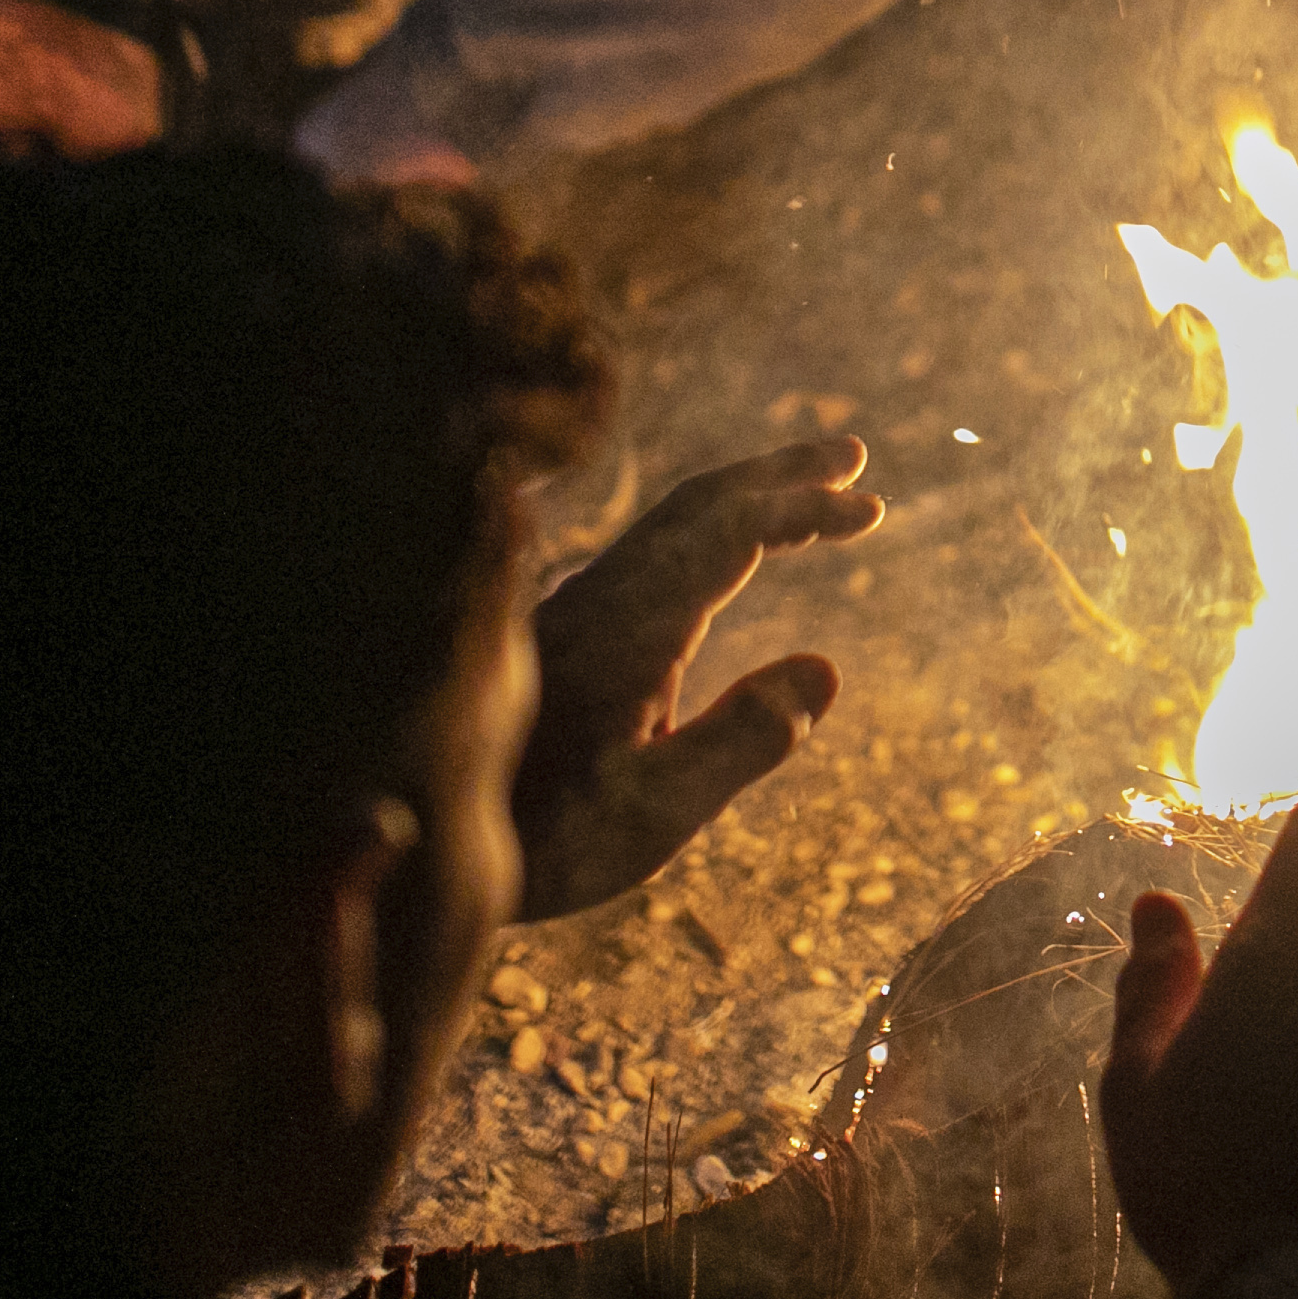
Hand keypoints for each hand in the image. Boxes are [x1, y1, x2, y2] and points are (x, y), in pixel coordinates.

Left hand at [510, 436, 882, 920]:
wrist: (424, 841)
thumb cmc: (542, 840)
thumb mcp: (650, 814)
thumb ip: (738, 743)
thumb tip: (824, 671)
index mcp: (631, 623)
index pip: (731, 530)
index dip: (804, 508)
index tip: (873, 506)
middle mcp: (605, 598)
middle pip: (700, 503)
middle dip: (780, 474)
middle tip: (855, 456)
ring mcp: (583, 611)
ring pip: (671, 522)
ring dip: (745, 494)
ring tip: (811, 487)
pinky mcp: (571, 633)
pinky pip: (654, 549)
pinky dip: (711, 528)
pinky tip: (727, 556)